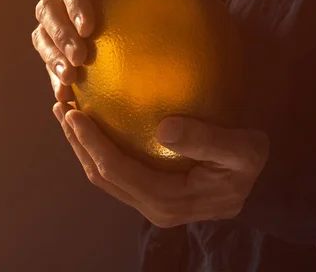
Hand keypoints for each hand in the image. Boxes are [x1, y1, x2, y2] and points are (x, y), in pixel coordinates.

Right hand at [31, 0, 191, 101]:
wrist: (153, 12)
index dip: (74, 3)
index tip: (89, 29)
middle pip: (48, 9)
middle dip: (59, 35)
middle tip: (79, 60)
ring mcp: (58, 17)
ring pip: (42, 35)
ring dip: (51, 58)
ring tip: (69, 81)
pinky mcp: (57, 42)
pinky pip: (49, 59)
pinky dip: (55, 77)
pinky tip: (68, 98)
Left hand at [53, 102, 268, 227]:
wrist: (254, 184)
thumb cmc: (248, 164)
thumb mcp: (244, 150)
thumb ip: (207, 140)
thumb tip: (163, 129)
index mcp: (169, 200)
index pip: (117, 171)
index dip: (92, 143)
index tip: (74, 113)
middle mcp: (154, 208)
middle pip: (102, 176)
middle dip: (77, 143)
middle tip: (61, 108)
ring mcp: (151, 203)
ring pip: (105, 177)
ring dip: (82, 147)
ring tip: (67, 115)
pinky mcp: (151, 194)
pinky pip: (117, 173)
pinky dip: (99, 149)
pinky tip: (95, 126)